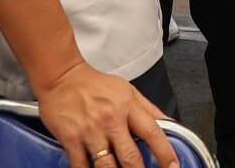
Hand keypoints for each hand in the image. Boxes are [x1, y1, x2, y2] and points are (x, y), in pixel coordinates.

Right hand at [36, 60, 178, 167]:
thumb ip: (149, 109)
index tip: (173, 166)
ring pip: (106, 165)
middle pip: (130, 156)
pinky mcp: (70, 138)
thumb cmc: (95, 85)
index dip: (165, 152)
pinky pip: (81, 165)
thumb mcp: (128, 90)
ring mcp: (90, 130)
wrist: (61, 77)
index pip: (153, 132)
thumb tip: (169, 124)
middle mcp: (111, 119)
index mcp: (128, 106)